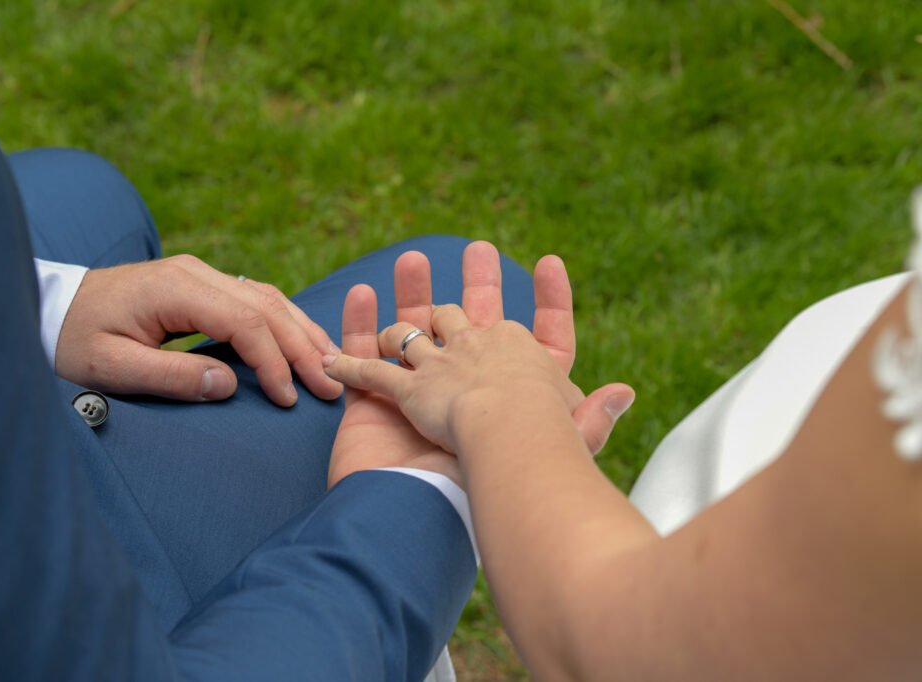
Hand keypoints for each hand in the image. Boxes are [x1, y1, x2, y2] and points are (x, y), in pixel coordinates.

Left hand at [55, 254, 343, 404]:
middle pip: (266, 305)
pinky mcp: (201, 282)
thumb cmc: (74, 339)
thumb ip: (169, 375)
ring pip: (268, 297)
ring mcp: (200, 273)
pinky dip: (284, 322)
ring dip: (301, 332)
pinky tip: (303, 343)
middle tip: (331, 385)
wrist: (50, 306)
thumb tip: (229, 385)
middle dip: (302, 347)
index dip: (273, 361)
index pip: (244, 321)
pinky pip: (255, 298)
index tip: (289, 398)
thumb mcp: (110, 367)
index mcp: (174, 288)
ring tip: (331, 365)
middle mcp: (195, 272)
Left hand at [327, 242, 634, 484]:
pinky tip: (331, 358)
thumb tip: (625, 392)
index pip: (545, 330)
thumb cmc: (549, 448)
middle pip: (470, 315)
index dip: (551, 299)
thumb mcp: (578, 434)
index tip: (551, 262)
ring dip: (404, 314)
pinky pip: (372, 372)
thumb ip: (595, 416)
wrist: (508, 446)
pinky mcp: (404, 390)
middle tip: (476, 249)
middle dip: (476, 281)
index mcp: (526, 361)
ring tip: (399, 286)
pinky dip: (351, 363)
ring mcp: (441, 368)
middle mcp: (481, 353)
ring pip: (416, 333)